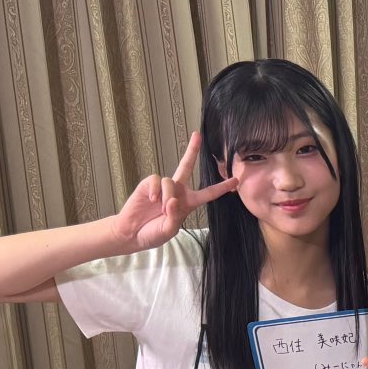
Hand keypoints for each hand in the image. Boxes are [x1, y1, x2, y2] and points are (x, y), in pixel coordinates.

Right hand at [111, 132, 238, 251]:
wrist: (132, 233)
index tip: (236, 180)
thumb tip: (172, 200)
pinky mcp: (148, 184)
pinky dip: (154, 190)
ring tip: (161, 209)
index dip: (221, 187)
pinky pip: (155, 180)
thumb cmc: (153, 233)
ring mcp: (162, 187)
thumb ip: (174, 217)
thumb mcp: (168, 230)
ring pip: (170, 181)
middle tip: (197, 135)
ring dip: (167, 195)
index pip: (207, 193)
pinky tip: (151, 200)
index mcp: (187, 203)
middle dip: (192, 150)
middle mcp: (177, 191)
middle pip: (186, 166)